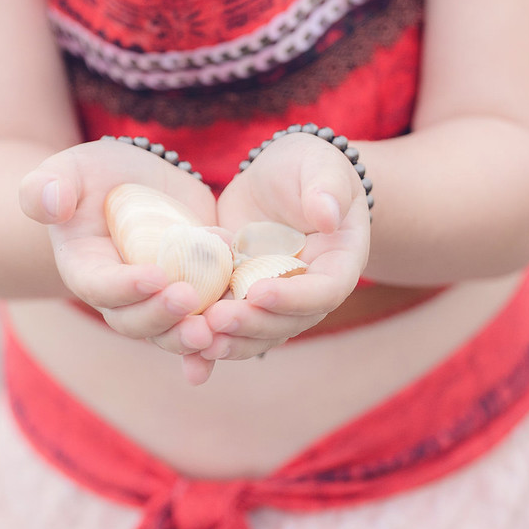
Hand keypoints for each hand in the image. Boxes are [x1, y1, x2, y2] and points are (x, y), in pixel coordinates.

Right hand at [19, 140, 220, 364]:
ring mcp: (159, 300)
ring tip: (212, 333)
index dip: (126, 286)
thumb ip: (46, 186)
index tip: (154, 276)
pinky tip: (233, 349)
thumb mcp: (69, 170)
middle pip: (138, 321)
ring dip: (190, 339)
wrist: (135, 185)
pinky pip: (204, 325)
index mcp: (87, 270)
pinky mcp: (194, 293)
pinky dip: (217, 342)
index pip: (102, 287)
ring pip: (172, 332)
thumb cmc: (93, 176)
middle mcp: (122, 297)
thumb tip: (50, 202)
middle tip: (190, 302)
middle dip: (163, 317)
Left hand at [202, 131, 370, 361]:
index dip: (294, 297)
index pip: (323, 291)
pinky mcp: (242, 299)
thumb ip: (327, 190)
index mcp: (339, 265)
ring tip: (197, 339)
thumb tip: (328, 215)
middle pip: (287, 322)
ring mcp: (274, 301)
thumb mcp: (320, 167)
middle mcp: (309, 292)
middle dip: (252, 324)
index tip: (259, 291)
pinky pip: (231, 329)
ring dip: (229, 342)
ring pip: (257, 333)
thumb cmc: (307, 167)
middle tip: (216, 319)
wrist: (277, 180)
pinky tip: (189, 362)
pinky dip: (212, 345)